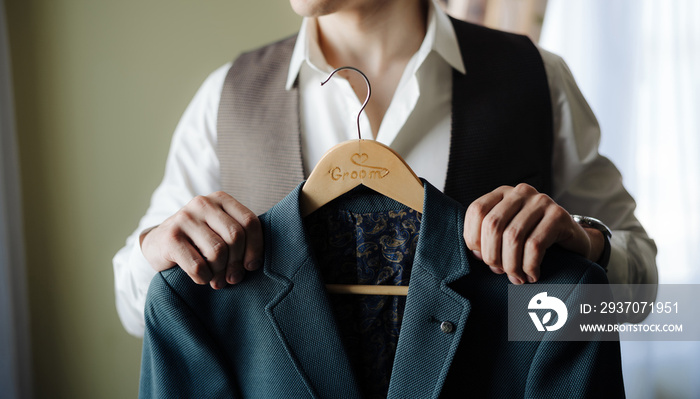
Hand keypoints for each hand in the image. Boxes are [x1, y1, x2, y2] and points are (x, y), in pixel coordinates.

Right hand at [140, 191, 262, 288]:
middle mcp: (202, 203)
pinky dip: (204, 278)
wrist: (157, 243)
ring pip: (217, 251)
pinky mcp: (170, 237)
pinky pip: (198, 266)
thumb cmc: (197, 240)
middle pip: (235, 236)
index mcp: (220, 199)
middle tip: (233, 278)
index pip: (249, 222)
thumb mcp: (219, 230)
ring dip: (220, 272)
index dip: (255, 247)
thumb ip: (239, 237)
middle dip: (237, 263)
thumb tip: (254, 264)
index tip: (251, 265)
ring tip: (217, 280)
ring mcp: (184, 218)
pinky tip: (202, 278)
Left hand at [463, 184, 603, 283]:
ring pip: (513, 236)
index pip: (477, 211)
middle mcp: (521, 192)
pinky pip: (535, 245)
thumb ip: (489, 238)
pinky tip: (532, 275)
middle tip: (500, 272)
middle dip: (492, 255)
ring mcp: (541, 201)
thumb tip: (476, 254)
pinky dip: (530, 265)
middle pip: (493, 224)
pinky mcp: (559, 215)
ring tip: (516, 277)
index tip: (480, 257)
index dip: (473, 238)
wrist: (573, 241)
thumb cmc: (533, 240)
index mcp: (502, 194)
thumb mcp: (507, 234)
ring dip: (511, 264)